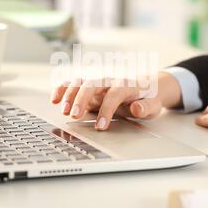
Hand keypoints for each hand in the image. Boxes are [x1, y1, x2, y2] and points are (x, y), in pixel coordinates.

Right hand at [51, 72, 182, 129]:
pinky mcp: (89, 87)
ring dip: (70, 95)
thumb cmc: (148, 98)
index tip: (101, 126)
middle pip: (92, 85)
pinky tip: (54, 99)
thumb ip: (146, 107)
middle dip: (82, 99)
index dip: (106, 109)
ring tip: (63, 111)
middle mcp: (109, 81)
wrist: (146, 86)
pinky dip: (62, 89)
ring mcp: (98, 83)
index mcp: (126, 85)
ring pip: (80, 83)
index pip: (114, 94)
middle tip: (74, 116)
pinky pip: (73, 84)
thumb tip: (136, 109)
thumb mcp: (153, 105)